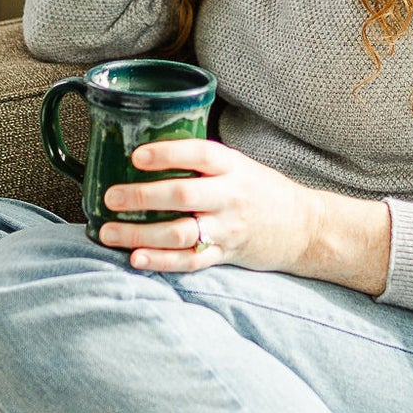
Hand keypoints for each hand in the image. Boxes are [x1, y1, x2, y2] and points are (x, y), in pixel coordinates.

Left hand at [98, 137, 318, 274]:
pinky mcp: (225, 254)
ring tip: (109, 232)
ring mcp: (228, 229)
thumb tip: (149, 150)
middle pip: (184, 196)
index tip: (136, 155)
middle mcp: (231, 197)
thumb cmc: (262, 191)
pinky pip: (190, 262)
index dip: (167, 154)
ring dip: (140, 234)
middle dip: (142, 197)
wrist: (303, 227)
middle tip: (111, 197)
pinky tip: (135, 258)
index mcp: (234, 167)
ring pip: (180, 233)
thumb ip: (204, 162)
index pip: (200, 154)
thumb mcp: (240, 165)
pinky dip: (160, 262)